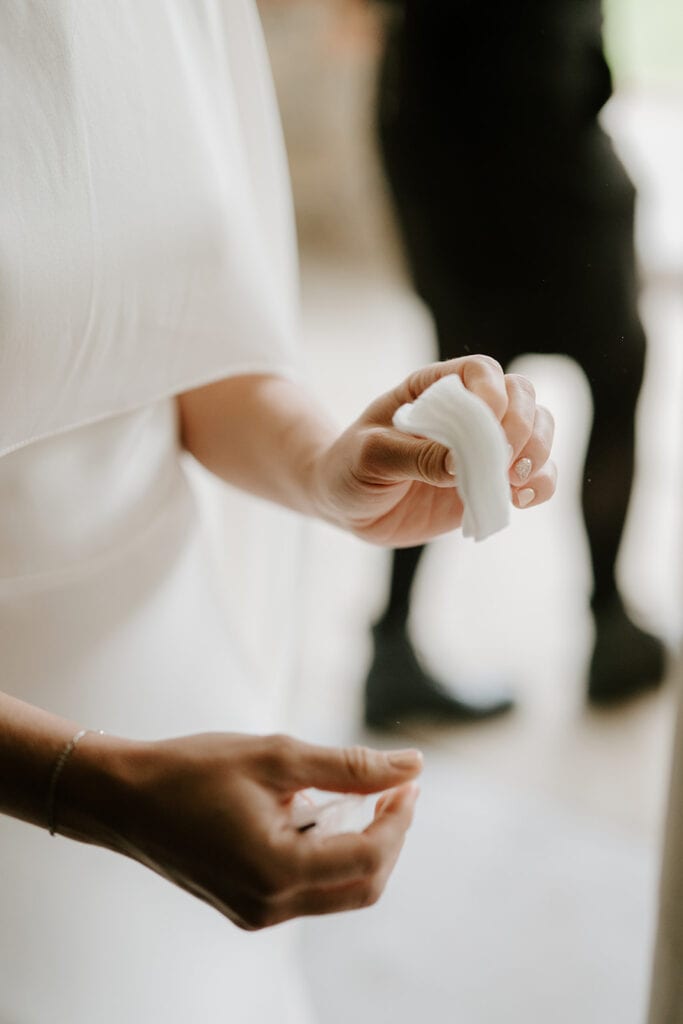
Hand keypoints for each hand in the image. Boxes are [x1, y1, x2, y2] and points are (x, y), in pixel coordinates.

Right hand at [61, 732, 421, 930]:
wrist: (121, 797)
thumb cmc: (193, 770)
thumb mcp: (277, 757)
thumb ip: (350, 766)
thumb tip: (412, 766)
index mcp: (278, 872)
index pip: (371, 856)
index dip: (400, 817)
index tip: (408, 778)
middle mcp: (270, 906)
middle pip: (363, 885)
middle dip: (388, 836)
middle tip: (392, 787)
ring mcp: (256, 913)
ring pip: (338, 890)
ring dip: (358, 844)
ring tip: (349, 793)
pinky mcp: (246, 906)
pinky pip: (307, 888)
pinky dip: (325, 852)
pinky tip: (312, 812)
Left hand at [313, 355, 555, 545]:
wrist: (346, 507)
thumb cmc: (350, 469)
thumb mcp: (370, 457)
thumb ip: (416, 456)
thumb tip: (463, 465)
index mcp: (433, 389)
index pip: (480, 372)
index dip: (493, 394)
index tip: (488, 425)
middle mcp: (467, 412)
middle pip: (521, 396)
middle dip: (523, 426)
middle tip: (503, 460)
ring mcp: (483, 448)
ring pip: (538, 432)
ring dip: (539, 454)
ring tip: (514, 480)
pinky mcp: (491, 482)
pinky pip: (535, 477)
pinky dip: (540, 486)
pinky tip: (521, 500)